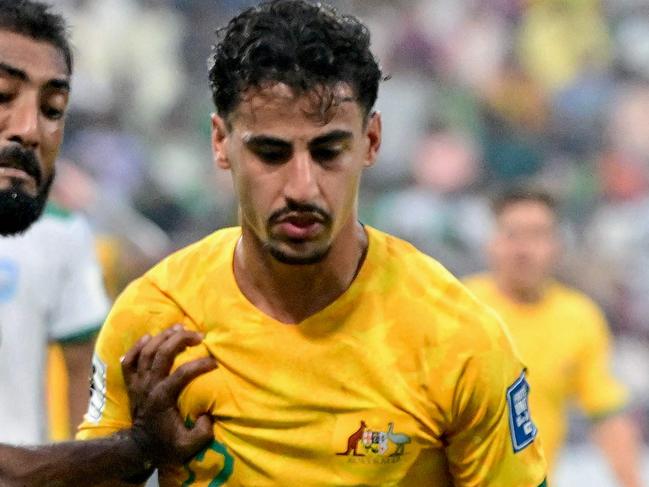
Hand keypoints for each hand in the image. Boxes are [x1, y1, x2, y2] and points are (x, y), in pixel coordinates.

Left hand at [120, 325, 216, 464]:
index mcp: (162, 398)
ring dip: (162, 336)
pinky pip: (129, 360)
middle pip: (161, 354)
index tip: (214, 362)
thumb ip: (202, 432)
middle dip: (180, 339)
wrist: (138, 449)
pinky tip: (149, 337)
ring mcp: (138, 383)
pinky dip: (137, 346)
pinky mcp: (131, 384)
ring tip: (179, 328)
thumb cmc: (166, 446)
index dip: (199, 365)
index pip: (181, 374)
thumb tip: (208, 415)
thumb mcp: (188, 446)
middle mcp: (148, 386)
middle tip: (198, 335)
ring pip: (146, 351)